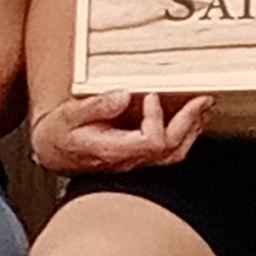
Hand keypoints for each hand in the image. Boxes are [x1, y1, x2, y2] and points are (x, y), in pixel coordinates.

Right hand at [35, 90, 207, 175]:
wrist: (53, 152)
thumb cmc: (59, 135)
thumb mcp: (69, 115)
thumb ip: (95, 106)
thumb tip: (122, 96)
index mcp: (113, 150)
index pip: (151, 141)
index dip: (156, 118)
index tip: (151, 95)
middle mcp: (129, 159)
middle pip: (170, 149)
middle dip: (189, 122)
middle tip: (202, 99)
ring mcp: (136, 160)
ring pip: (174, 154)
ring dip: (192, 128)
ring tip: (203, 107)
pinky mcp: (138, 156)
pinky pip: (168, 151)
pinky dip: (184, 132)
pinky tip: (188, 118)